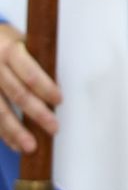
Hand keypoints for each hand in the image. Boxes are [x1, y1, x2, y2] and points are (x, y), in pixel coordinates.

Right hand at [0, 23, 60, 155]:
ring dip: (16, 131)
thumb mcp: (23, 42)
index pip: (29, 71)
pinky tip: (15, 145)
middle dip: (36, 113)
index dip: (45, 87)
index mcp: (9, 50)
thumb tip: (59, 85)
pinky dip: (4, 134)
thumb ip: (37, 61)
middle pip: (17, 93)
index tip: (59, 100)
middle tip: (54, 128)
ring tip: (31, 147)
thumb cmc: (9, 44)